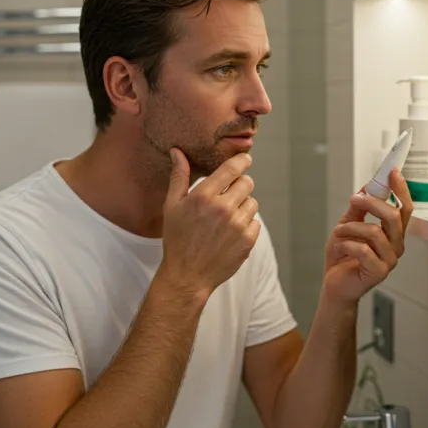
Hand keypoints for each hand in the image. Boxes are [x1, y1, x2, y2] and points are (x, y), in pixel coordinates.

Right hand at [160, 148, 260, 297]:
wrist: (187, 276)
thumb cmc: (177, 239)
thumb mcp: (172, 206)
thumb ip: (179, 177)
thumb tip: (178, 151)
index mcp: (204, 196)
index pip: (232, 168)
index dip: (242, 161)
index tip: (245, 159)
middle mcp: (223, 208)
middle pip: (247, 183)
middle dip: (240, 185)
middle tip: (228, 195)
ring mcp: (237, 225)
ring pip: (252, 203)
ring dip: (243, 206)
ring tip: (226, 218)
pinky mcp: (248, 241)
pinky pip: (255, 222)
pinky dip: (246, 225)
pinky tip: (230, 233)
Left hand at [323, 170, 413, 303]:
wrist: (334, 285)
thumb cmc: (343, 257)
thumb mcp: (347, 226)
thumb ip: (358, 209)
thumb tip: (366, 188)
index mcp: (392, 234)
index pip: (403, 208)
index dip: (401, 190)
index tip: (392, 172)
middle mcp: (395, 246)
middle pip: (393, 216)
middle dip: (371, 203)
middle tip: (354, 199)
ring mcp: (389, 260)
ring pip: (375, 232)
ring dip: (351, 227)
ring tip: (339, 232)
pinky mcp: (378, 272)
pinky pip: (363, 250)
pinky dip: (347, 244)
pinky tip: (340, 247)